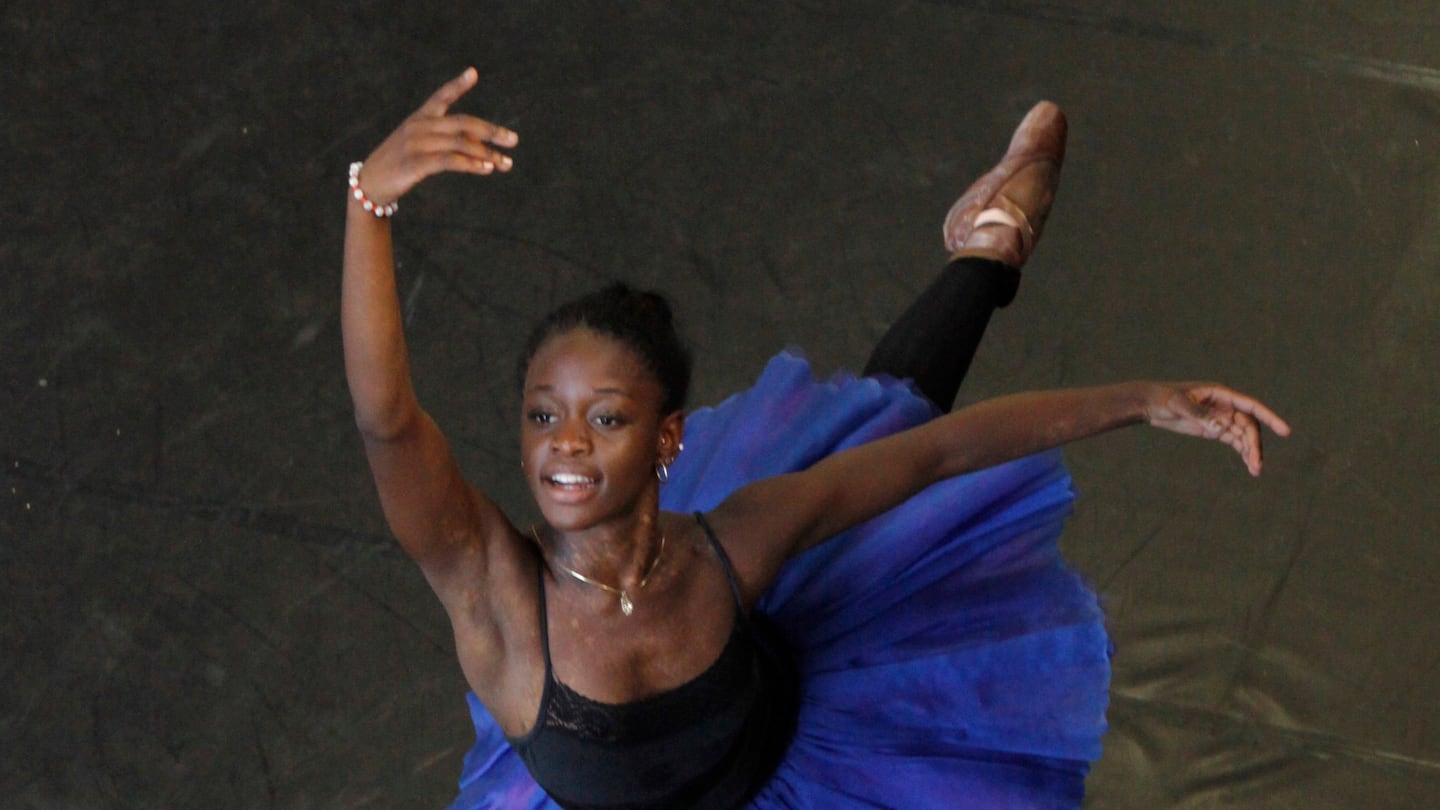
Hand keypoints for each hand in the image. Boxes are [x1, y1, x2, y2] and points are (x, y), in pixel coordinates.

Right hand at [353, 67, 518, 205]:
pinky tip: (486, 168)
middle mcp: (419, 126)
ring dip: (487, 154)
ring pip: (460, 143)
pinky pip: (449, 161)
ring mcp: (416, 144)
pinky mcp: (415, 163)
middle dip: (491, 132)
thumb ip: (445, 140)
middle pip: (463, 123)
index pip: (441, 96)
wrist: (370, 184)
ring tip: (506, 164)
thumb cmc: (399, 165)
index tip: (473, 72)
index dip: (458, 84)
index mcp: (420, 117)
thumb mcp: (419, 145)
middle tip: (513, 141)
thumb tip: (482, 147)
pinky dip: (471, 164)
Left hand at [1144, 383, 1290, 475]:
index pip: (1251, 407)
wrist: (1150, 404)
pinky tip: (1249, 465)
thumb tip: (1221, 427)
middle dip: (1255, 445)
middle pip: (1249, 426)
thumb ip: (1199, 415)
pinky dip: (1242, 452)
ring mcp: (1221, 418)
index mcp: (1221, 395)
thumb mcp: (1179, 404)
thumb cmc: (1164, 398)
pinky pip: (1234, 441)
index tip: (1285, 431)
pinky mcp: (1214, 429)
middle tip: (1256, 465)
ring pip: (1244, 436)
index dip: (1270, 418)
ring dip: (1251, 452)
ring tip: (1255, 471)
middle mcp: (1226, 406)